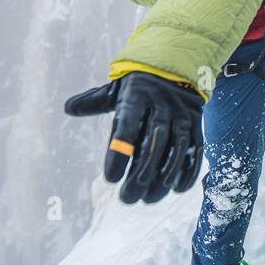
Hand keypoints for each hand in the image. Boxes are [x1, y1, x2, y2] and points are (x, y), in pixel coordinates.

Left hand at [63, 72, 204, 203]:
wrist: (177, 65)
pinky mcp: (196, 123)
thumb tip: (68, 108)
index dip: (119, 152)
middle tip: (127, 199)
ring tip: (148, 199)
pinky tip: (176, 189)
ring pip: (176, 148)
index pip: (127, 125)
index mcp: (137, 95)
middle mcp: (162, 104)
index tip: (110, 179)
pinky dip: (188, 170)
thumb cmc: (139, 84)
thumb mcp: (117, 88)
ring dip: (164, 177)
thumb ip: (94, 101)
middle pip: (154, 142)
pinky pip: (194, 149)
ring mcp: (182, 114)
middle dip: (141, 174)